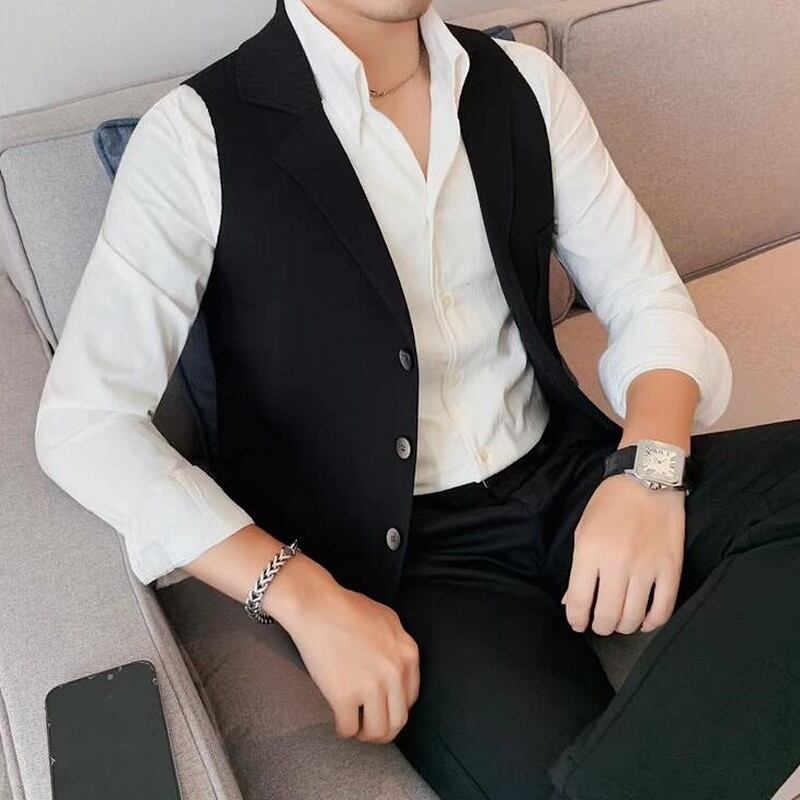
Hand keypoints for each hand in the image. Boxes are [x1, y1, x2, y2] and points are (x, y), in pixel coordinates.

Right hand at [274, 557, 419, 742]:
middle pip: (398, 720)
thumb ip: (398, 644)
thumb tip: (398, 667)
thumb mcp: (388, 619)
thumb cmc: (347, 607)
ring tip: (355, 727)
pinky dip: (343, 730)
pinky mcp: (345, 697)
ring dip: (366, 734)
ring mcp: (371, 686)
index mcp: (408, 654)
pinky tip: (338, 721)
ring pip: (377, 731)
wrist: (317, 606)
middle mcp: (395, 673)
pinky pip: (348, 728)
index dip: (395, 708)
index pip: (410, 698)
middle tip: (369, 726)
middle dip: (384, 729)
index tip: (382, 709)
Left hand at [561, 474, 685, 635]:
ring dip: (623, 626)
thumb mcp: (584, 530)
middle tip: (599, 623)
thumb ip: (577, 568)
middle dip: (600, 626)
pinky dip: (652, 622)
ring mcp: (646, 567)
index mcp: (590, 551)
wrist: (648, 477)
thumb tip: (571, 602)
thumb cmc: (610, 502)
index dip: (577, 619)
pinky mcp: (671, 568)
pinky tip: (644, 620)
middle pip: (607, 616)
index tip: (578, 623)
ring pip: (633, 618)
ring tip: (619, 620)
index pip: (579, 601)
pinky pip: (663, 609)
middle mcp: (617, 563)